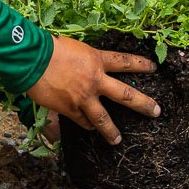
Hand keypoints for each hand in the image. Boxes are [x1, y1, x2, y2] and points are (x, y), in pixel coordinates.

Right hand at [24, 36, 159, 145]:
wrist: (33, 59)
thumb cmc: (50, 48)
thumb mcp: (75, 49)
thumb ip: (86, 60)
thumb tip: (89, 68)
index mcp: (97, 60)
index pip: (125, 62)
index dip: (141, 64)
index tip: (154, 68)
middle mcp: (95, 80)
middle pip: (125, 94)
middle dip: (143, 104)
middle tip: (156, 111)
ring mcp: (84, 97)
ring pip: (103, 118)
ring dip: (111, 131)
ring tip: (118, 140)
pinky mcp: (70, 108)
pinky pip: (82, 121)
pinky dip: (86, 125)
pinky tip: (89, 128)